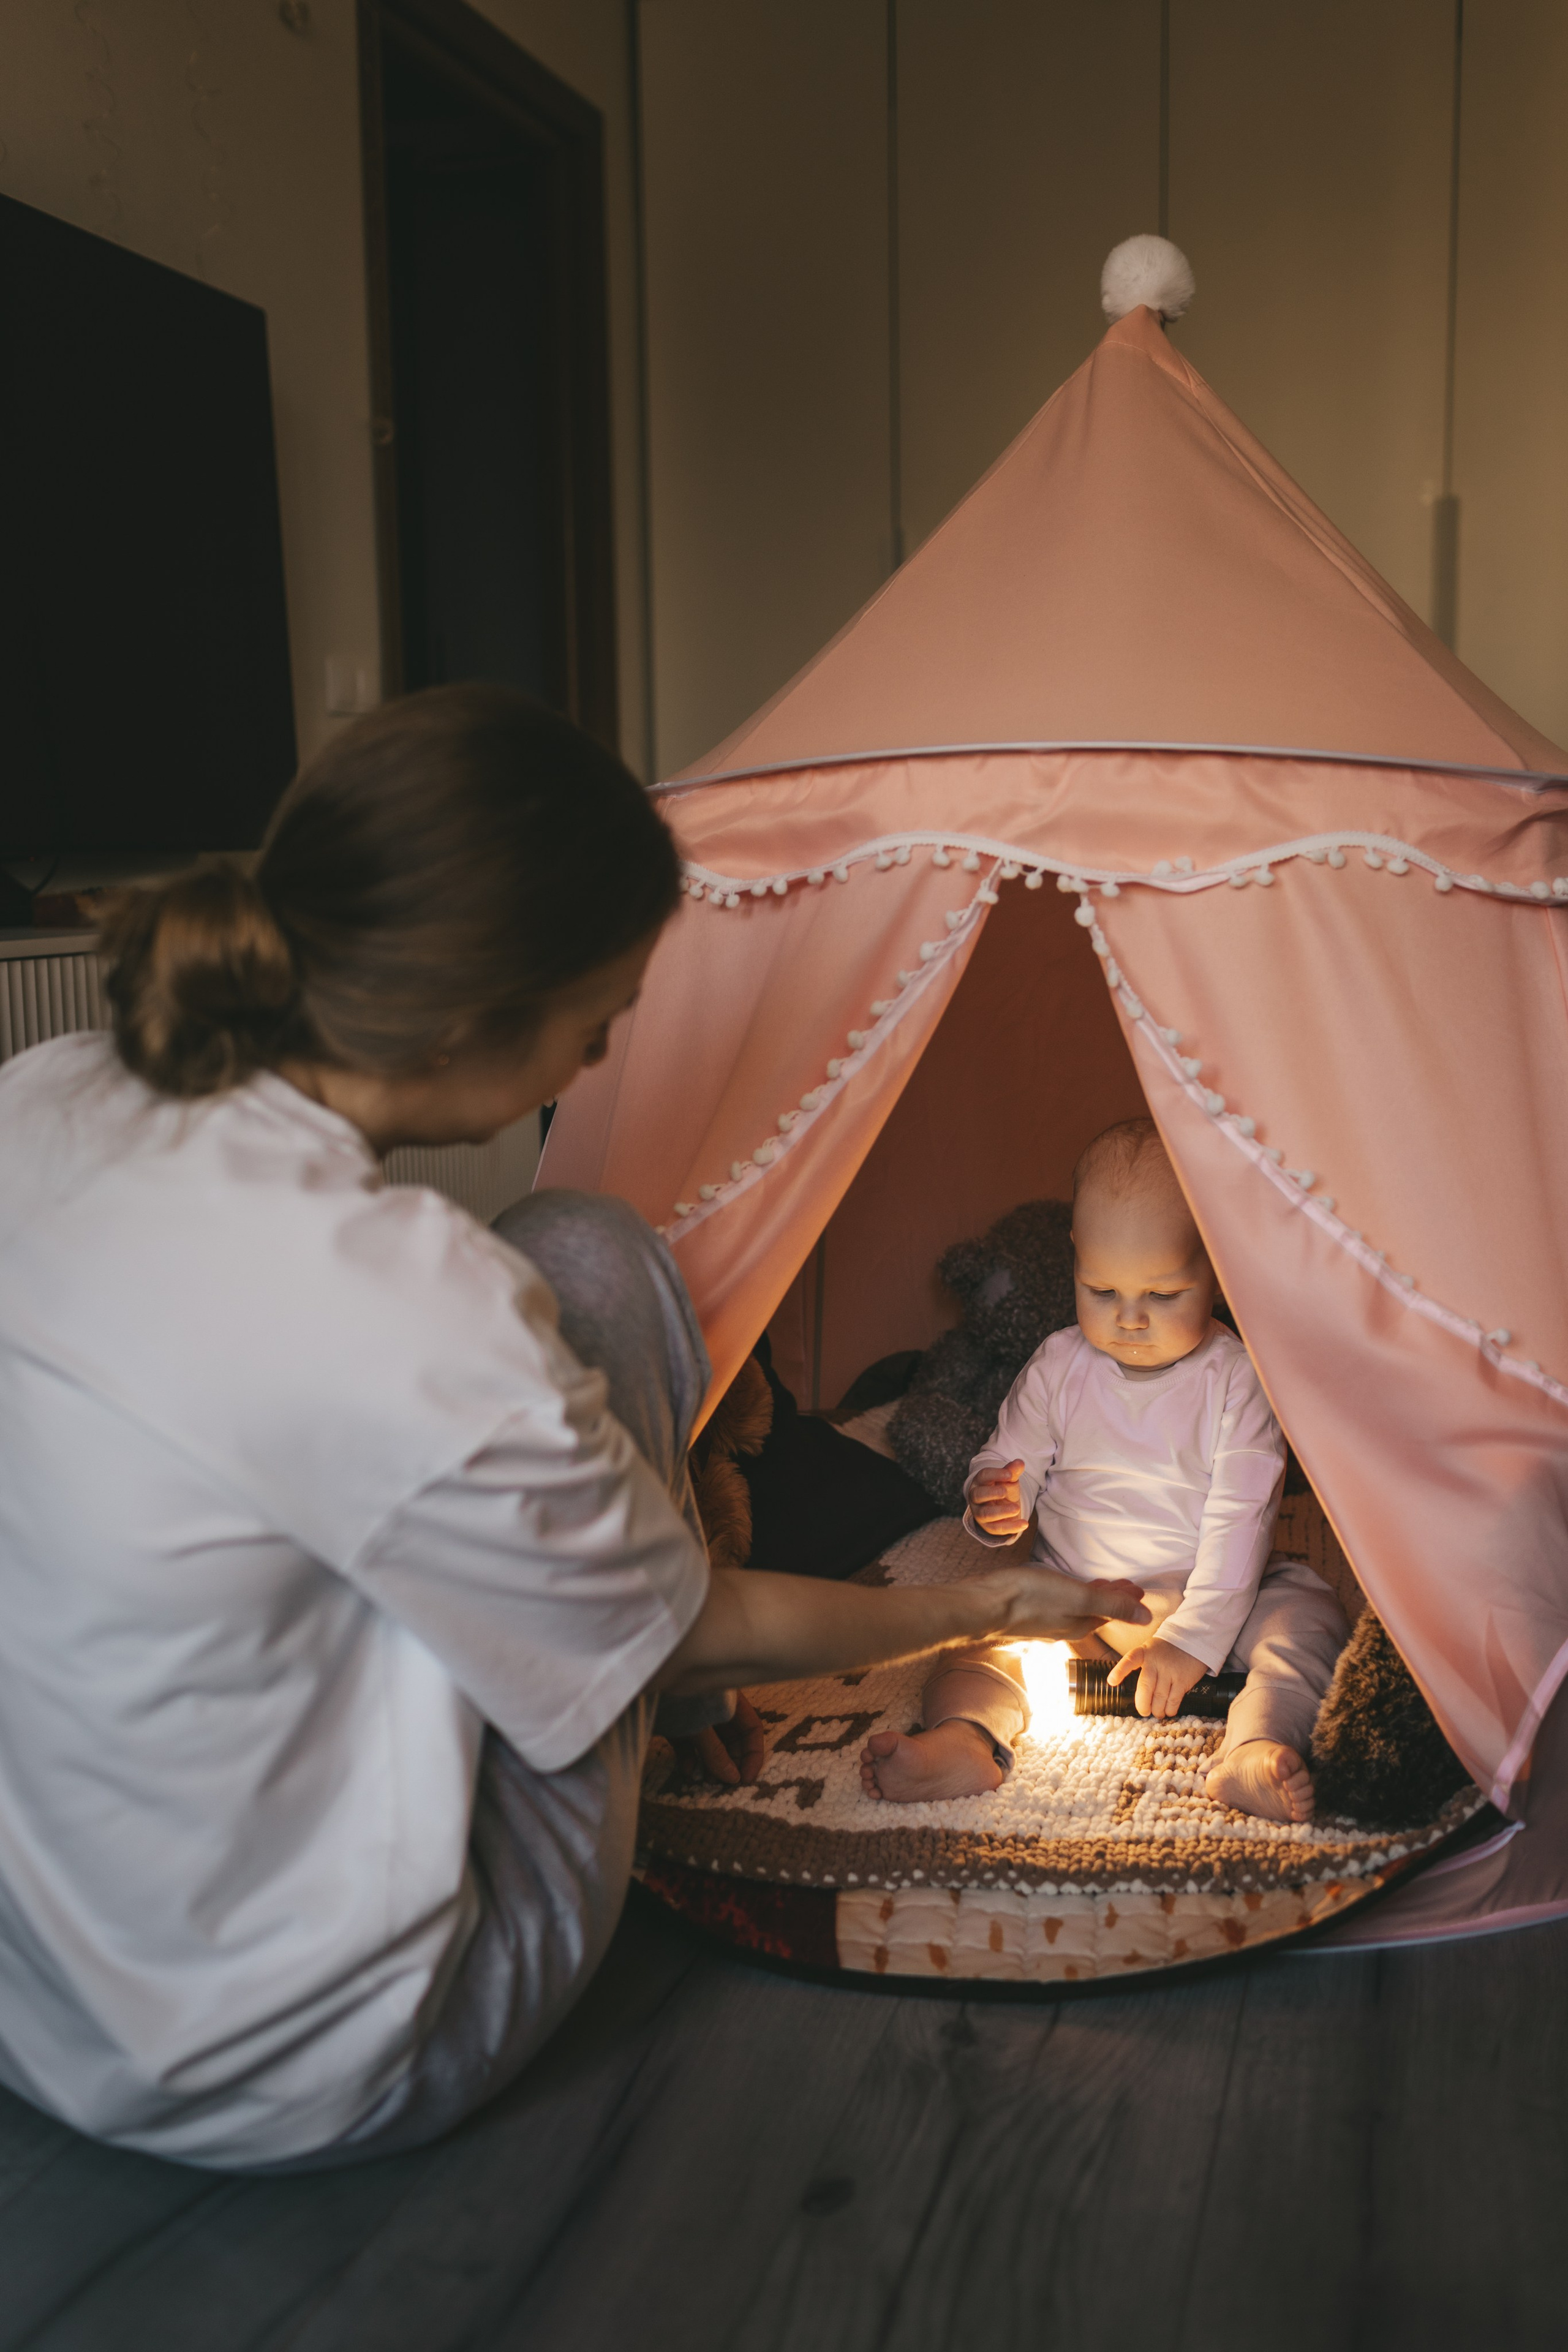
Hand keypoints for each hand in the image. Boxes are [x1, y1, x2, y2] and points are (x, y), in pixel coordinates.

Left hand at [675, 1690, 766, 1785]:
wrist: (635, 1682)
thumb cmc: (674, 1697)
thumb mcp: (698, 1725)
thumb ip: (715, 1751)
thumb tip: (733, 1778)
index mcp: (728, 1700)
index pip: (751, 1728)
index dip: (752, 1755)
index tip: (746, 1780)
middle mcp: (714, 1707)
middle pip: (732, 1738)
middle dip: (731, 1762)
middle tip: (725, 1785)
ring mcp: (693, 1714)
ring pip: (710, 1743)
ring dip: (711, 1763)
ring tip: (707, 1782)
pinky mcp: (674, 1722)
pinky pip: (688, 1743)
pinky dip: (689, 1758)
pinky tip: (687, 1771)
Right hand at [971, 1459, 1028, 1537]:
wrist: (1001, 1507)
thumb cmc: (1002, 1489)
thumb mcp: (1008, 1479)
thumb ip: (1012, 1471)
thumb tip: (1020, 1463)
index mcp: (980, 1482)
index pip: (983, 1476)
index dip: (995, 1474)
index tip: (1009, 1475)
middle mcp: (976, 1497)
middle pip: (978, 1495)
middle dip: (991, 1493)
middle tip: (1005, 1491)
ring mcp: (980, 1513)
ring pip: (986, 1514)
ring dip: (1001, 1511)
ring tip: (1016, 1508)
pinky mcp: (988, 1526)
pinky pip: (998, 1528)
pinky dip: (1011, 1527)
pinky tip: (1024, 1523)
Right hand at [975, 1565, 1149, 1643]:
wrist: (985, 1606)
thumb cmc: (1031, 1598)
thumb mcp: (1078, 1597)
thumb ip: (1111, 1604)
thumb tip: (1146, 1616)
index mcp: (1082, 1624)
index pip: (1113, 1612)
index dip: (1127, 1600)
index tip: (1139, 1588)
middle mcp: (1067, 1628)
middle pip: (1097, 1611)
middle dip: (1113, 1599)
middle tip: (1127, 1585)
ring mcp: (1047, 1623)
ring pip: (1079, 1609)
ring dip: (1094, 1597)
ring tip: (1102, 1584)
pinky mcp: (1030, 1614)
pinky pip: (1062, 1606)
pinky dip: (1073, 1596)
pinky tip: (1065, 1589)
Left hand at [1107, 1638, 1207, 1718]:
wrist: (1192, 1640)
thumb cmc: (1166, 1649)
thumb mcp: (1149, 1649)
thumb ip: (1140, 1664)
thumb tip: (1132, 1689)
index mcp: (1144, 1652)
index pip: (1130, 1660)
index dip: (1120, 1671)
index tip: (1111, 1681)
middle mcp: (1156, 1662)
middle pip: (1145, 1687)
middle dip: (1142, 1704)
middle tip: (1143, 1711)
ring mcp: (1170, 1671)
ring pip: (1160, 1697)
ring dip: (1157, 1709)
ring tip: (1157, 1713)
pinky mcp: (1183, 1680)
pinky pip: (1174, 1699)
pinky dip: (1170, 1709)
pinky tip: (1168, 1711)